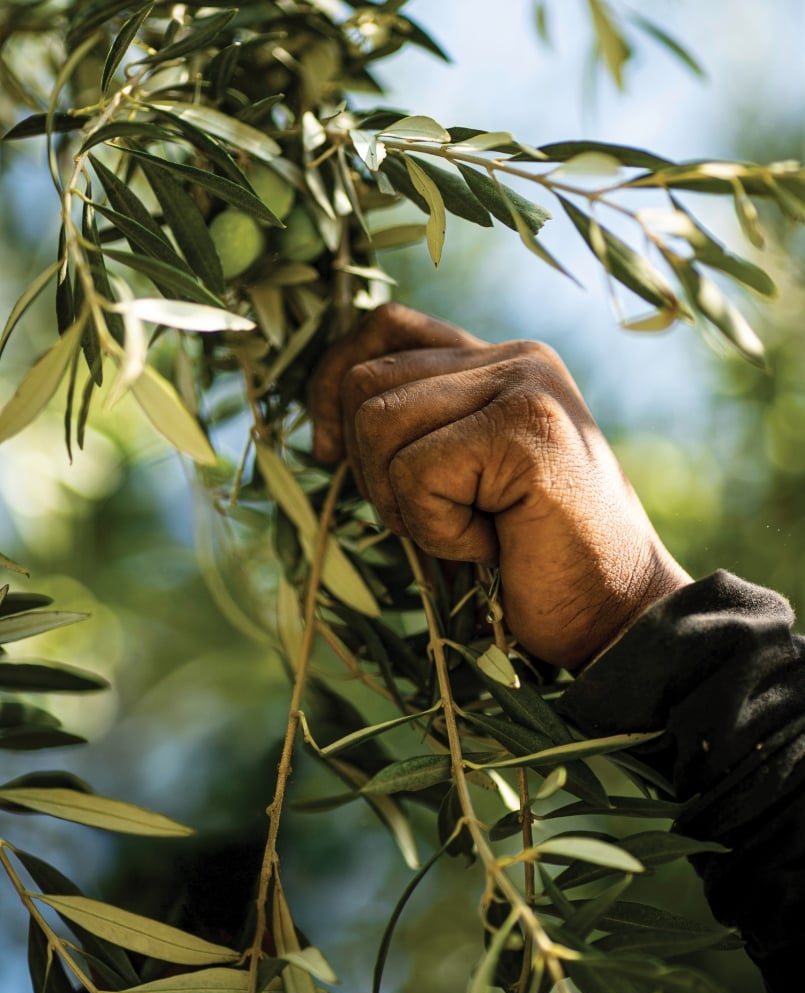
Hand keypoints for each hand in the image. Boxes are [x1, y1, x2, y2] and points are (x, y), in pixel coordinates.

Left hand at [309, 304, 690, 667]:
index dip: (333, 382)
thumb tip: (323, 425)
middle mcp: (514, 358)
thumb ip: (419, 428)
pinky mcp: (526, 430)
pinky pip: (416, 472)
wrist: (615, 613)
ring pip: (378, 424)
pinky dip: (439, 530)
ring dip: (406, 503)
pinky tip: (495, 543)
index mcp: (498, 362)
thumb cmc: (530, 557)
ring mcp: (524, 386)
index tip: (325, 448)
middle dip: (369, 468)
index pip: (386, 328)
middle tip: (434, 517)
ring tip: (472, 529)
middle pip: (366, 383)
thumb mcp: (461, 479)